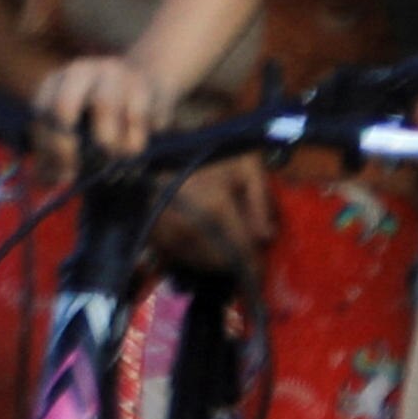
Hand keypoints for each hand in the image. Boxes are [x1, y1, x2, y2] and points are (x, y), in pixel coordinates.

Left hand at [29, 52, 171, 168]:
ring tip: (113, 159)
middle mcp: (80, 72)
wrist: (148, 79)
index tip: (62, 175)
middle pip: (62, 107)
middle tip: (77, 171)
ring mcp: (112, 73)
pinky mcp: (142, 84)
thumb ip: (55, 153)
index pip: (42, 114)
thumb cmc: (102, 113)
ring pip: (104, 107)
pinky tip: (134, 148)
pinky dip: (135, 140)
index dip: (48, 149)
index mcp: (56, 82)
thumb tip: (43, 182)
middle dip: (67, 146)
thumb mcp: (74, 126)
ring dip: (108, 143)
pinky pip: (136, 116)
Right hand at [151, 156, 271, 274]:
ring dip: (213, 262)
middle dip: (234, 263)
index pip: (240, 250)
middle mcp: (188, 225)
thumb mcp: (247, 167)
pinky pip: (175, 256)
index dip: (253, 266)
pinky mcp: (151, 232)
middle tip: (244, 258)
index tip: (260, 273)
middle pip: (218, 261)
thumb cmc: (213, 153)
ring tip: (225, 251)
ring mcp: (166, 231)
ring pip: (196, 261)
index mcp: (215, 208)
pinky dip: (191, 255)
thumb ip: (260, 201)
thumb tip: (266, 238)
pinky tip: (201, 244)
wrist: (169, 145)